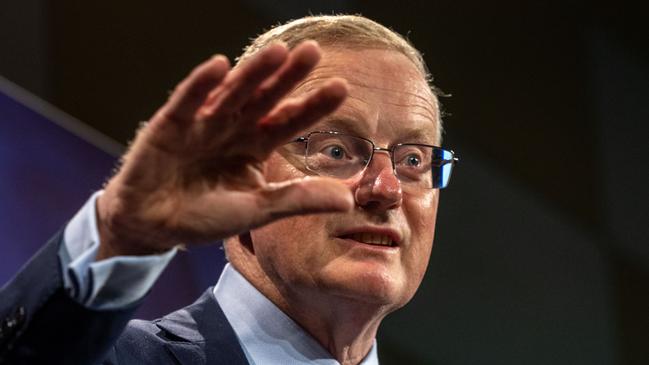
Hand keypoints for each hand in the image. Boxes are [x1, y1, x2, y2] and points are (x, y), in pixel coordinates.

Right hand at [96, 41, 352, 258]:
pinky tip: (219, 66)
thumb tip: (349, 199)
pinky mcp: (171, 125)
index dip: (314, 105)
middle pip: (266, 98)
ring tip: (277, 52)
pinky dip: (201, 84)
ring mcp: (203, 123)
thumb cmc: (205, 216)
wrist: (153, 227)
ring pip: (232, 93)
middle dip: (288, 76)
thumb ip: (299, 199)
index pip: (290, 121)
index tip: (341, 88)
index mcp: (256, 145)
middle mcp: (233, 128)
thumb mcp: (258, 211)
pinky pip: (188, 101)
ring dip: (253, 72)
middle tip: (313, 51)